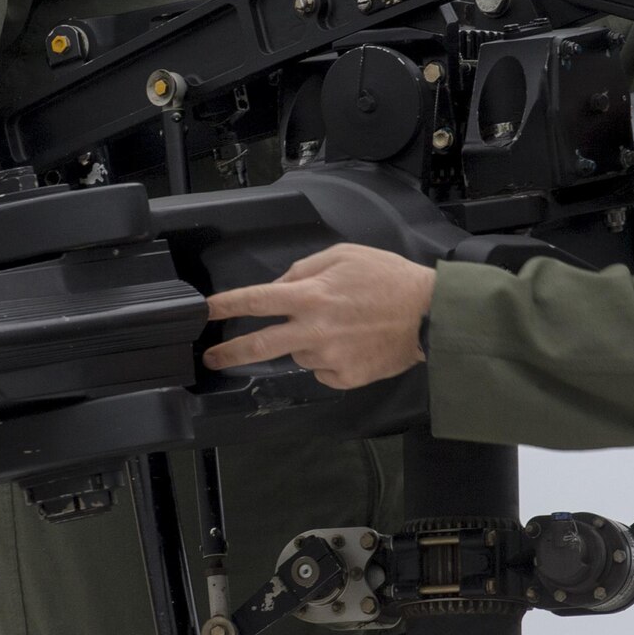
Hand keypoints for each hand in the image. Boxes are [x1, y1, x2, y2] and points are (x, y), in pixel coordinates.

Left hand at [203, 244, 434, 389]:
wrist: (430, 314)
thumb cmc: (389, 278)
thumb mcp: (345, 255)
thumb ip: (306, 269)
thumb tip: (281, 286)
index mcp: (311, 295)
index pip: (256, 301)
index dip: (225, 305)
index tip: (203, 312)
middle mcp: (313, 330)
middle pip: (259, 345)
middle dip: (230, 352)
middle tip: (212, 357)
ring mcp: (328, 358)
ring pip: (299, 353)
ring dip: (306, 342)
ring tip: (340, 328)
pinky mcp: (345, 378)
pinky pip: (323, 370)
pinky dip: (329, 359)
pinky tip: (352, 345)